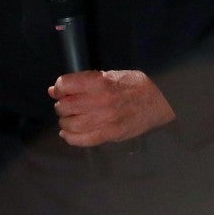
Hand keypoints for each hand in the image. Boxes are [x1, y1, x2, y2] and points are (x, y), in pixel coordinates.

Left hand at [48, 69, 175, 146]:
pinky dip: (70, 137)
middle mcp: (100, 101)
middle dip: (61, 105)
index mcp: (99, 82)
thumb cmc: (134, 85)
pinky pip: (82, 140)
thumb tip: (55, 89)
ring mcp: (105, 120)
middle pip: (65, 106)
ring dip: (65, 121)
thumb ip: (82, 82)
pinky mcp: (110, 135)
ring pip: (70, 124)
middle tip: (65, 104)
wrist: (158, 101)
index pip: (65, 85)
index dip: (59, 88)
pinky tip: (67, 133)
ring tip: (68, 117)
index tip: (59, 90)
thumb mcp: (108, 75)